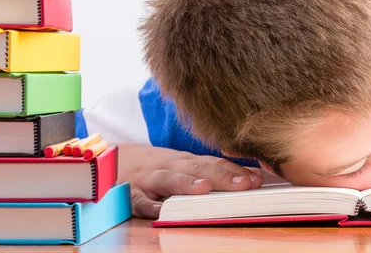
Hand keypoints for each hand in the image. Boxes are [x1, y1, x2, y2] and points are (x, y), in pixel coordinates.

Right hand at [117, 143, 263, 218]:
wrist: (112, 160)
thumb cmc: (159, 166)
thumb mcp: (186, 165)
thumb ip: (214, 170)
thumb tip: (255, 175)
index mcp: (186, 162)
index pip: (215, 164)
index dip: (236, 171)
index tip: (258, 180)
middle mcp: (171, 166)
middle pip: (198, 169)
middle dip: (222, 177)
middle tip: (243, 184)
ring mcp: (149, 177)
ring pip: (168, 179)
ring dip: (186, 183)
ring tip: (204, 190)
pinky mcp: (129, 191)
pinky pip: (137, 198)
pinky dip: (147, 204)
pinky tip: (159, 210)